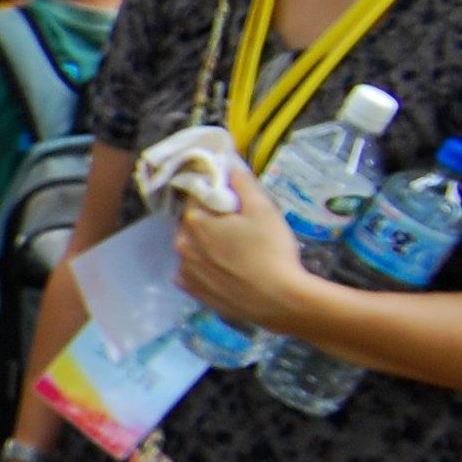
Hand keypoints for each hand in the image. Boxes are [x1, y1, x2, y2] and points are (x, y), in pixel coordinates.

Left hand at [171, 158, 319, 333]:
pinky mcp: (195, 293)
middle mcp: (182, 245)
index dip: (214, 193)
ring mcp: (186, 272)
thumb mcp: (262, 208)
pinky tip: (224, 268)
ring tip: (235, 250)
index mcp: (195, 221)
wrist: (279, 299)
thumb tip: (227, 162)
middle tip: (238, 225)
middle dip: (210, 219)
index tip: (232, 198)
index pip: (196, 195)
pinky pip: (193, 272)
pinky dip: (204, 267)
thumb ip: (241, 182)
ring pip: (192, 247)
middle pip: (193, 222)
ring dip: (206, 244)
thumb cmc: (271, 249)